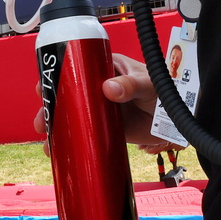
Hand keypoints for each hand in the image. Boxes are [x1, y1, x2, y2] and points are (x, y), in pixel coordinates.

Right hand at [31, 53, 183, 152]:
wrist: (178, 120)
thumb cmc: (164, 91)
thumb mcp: (147, 83)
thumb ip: (130, 84)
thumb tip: (108, 89)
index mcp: (104, 68)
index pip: (74, 67)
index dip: (55, 76)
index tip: (43, 85)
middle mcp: (97, 87)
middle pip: (67, 94)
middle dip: (50, 106)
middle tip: (42, 119)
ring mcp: (100, 109)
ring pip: (72, 115)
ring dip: (56, 126)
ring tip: (47, 141)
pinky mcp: (105, 129)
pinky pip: (84, 133)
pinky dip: (71, 141)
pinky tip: (59, 151)